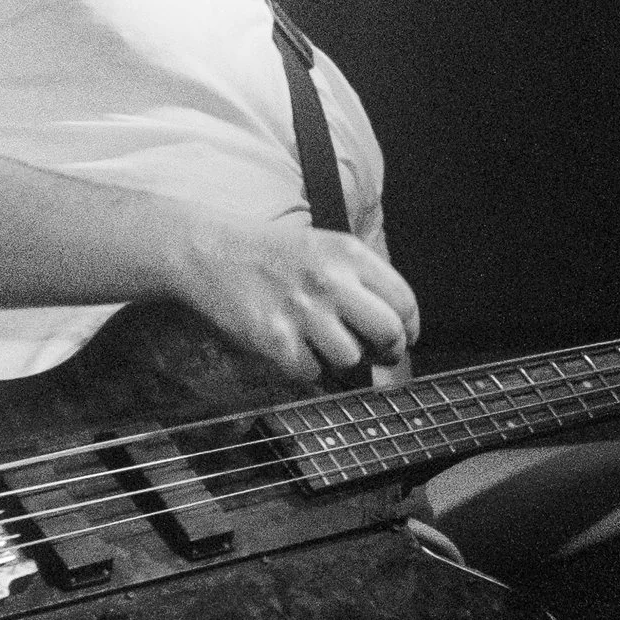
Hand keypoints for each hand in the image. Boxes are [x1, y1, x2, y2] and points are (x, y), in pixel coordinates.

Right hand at [177, 217, 421, 381]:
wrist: (210, 252)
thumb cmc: (270, 253)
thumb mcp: (324, 247)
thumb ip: (361, 280)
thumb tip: (395, 326)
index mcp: (349, 254)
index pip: (404, 301)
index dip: (409, 328)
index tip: (404, 338)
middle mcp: (331, 281)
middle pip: (388, 334)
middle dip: (388, 352)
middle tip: (377, 355)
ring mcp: (304, 312)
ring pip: (351, 359)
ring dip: (340, 359)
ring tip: (319, 342)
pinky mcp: (276, 340)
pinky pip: (311, 373)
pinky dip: (304, 367)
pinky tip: (290, 345)